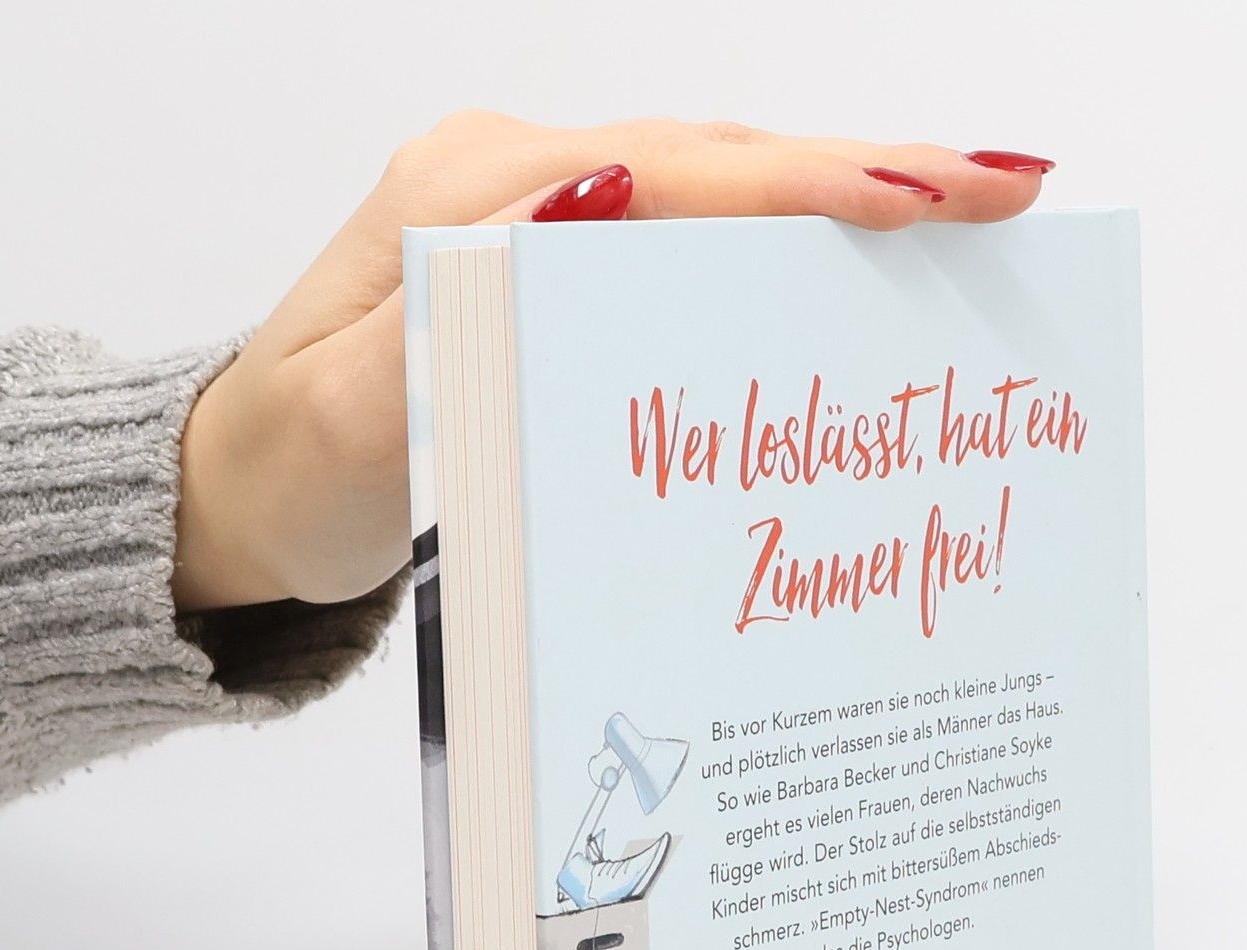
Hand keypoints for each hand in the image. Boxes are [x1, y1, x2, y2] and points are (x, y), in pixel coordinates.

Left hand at [173, 115, 1051, 610]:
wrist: (238, 491)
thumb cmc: (292, 473)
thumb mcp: (348, 415)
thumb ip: (458, 313)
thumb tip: (598, 208)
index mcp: (467, 200)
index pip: (670, 171)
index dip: (807, 184)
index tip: (925, 200)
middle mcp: (511, 183)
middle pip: (718, 160)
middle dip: (869, 171)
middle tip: (1008, 193)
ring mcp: (537, 213)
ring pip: (720, 188)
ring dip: (847, 197)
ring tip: (973, 215)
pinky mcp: (555, 258)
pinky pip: (693, 232)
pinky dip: (788, 240)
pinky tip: (867, 260)